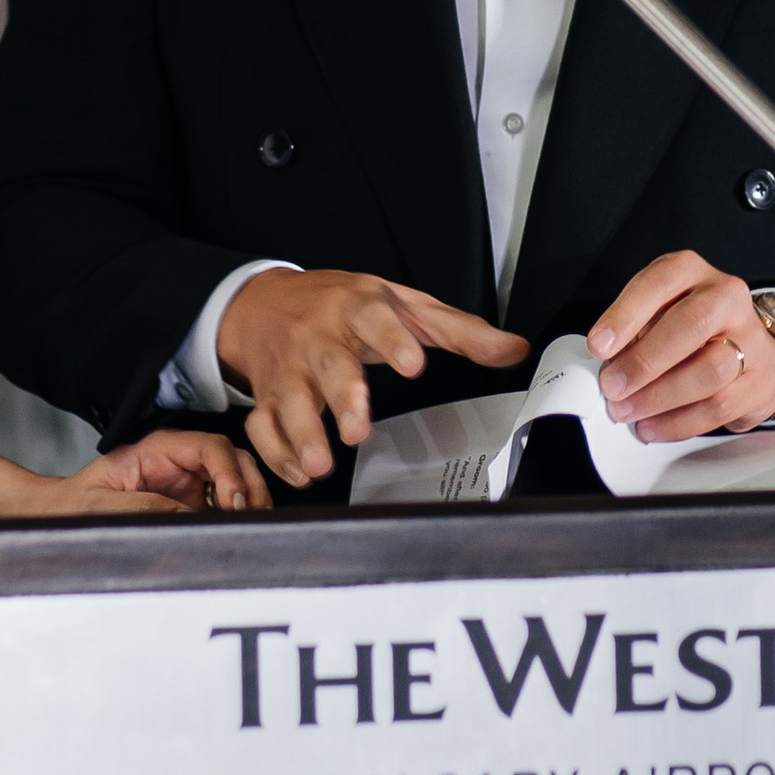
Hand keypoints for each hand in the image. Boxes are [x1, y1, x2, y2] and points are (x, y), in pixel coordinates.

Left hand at [58, 430, 272, 515]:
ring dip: (249, 501)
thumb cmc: (76, 507)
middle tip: (251, 518)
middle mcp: (179, 463)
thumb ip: (146, 507)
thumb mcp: (103, 504)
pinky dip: (237, 518)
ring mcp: (188, 485)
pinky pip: (224, 507)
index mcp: (158, 449)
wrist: (60, 519)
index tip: (233, 501)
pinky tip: (235, 534)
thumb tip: (191, 517)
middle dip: (249, 486)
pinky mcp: (191, 508)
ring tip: (250, 528)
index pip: (209, 447)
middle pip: (232, 460)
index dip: (229, 471)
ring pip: (236, 481)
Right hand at [216, 270, 526, 491]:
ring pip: (286, 399)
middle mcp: (320, 337)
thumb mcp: (403, 304)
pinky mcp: (266, 395)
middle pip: (327, 364)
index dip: (393, 339)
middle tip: (357, 432)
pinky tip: (298, 473)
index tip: (412, 364)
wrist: (263, 301)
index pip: (375, 318)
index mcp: (357, 308)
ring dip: (300, 434)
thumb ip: (458, 330)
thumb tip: (515, 349)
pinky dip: (274, 452)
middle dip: (341, 397)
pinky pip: (260, 425)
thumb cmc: (344, 306)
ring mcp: (289, 367)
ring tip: (319, 465)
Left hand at [590, 251, 774, 439]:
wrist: (752, 350)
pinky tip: (654, 426)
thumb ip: (634, 330)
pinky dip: (680, 421)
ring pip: (709, 371)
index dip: (626, 315)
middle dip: (645, 361)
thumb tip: (607, 363)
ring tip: (628, 410)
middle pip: (691, 325)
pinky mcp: (761, 381)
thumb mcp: (659, 310)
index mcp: (691, 272)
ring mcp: (750, 339)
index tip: (599, 345)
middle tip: (613, 386)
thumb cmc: (692, 328)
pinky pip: (720, 406)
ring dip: (660, 397)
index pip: (659, 283)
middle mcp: (726, 298)